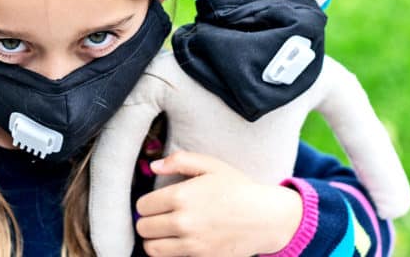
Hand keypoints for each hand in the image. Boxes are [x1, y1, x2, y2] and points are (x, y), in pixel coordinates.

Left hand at [135, 151, 302, 256]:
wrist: (266, 218)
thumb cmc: (238, 189)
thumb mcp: (211, 165)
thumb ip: (180, 160)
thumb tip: (154, 166)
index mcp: (181, 196)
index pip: (142, 206)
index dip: (147, 203)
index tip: (156, 203)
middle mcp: (183, 222)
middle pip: (143, 227)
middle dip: (148, 221)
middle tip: (159, 217)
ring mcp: (192, 243)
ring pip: (151, 248)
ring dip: (154, 239)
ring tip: (164, 232)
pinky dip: (170, 252)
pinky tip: (178, 241)